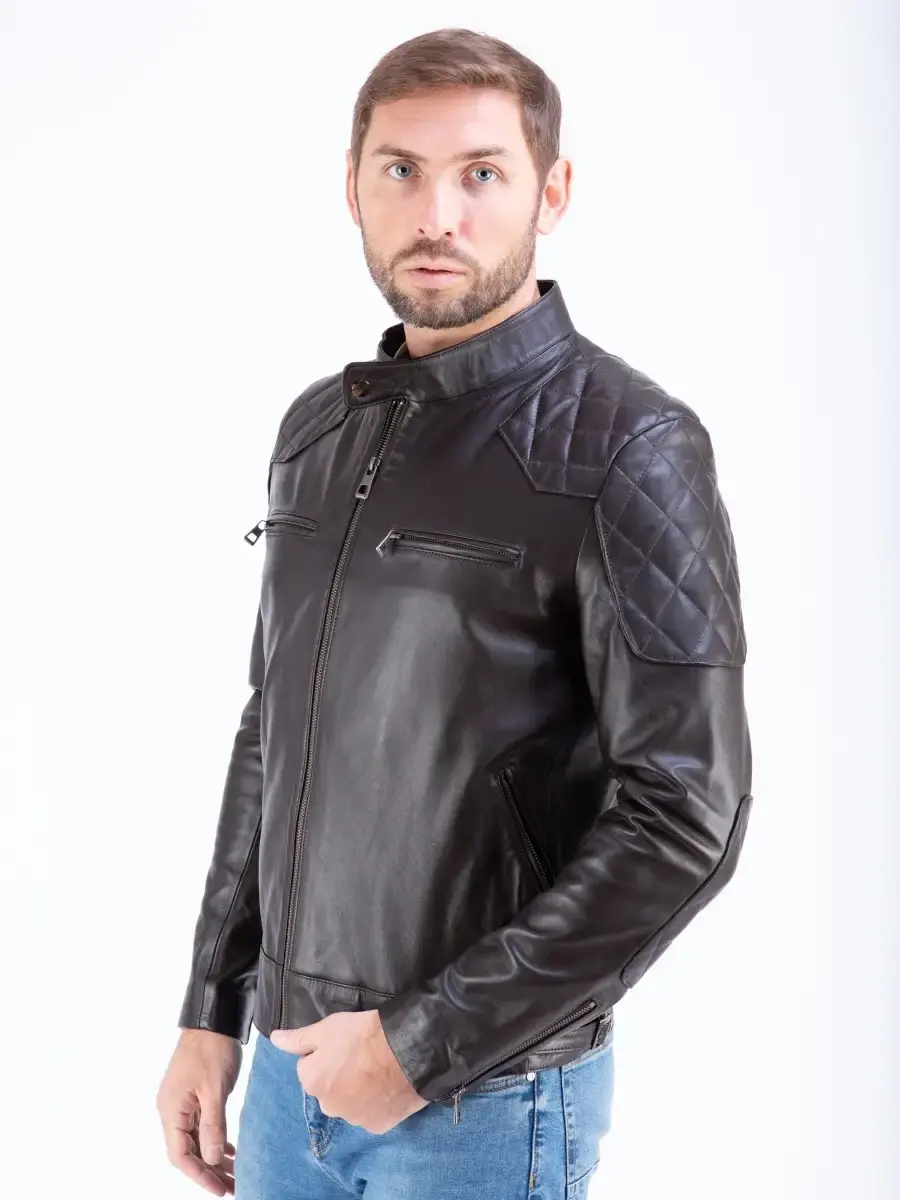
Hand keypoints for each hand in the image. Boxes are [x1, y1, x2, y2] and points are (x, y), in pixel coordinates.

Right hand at [156, 1029, 241, 1194]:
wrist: (214, 1019)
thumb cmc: (212, 1049)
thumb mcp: (215, 1089)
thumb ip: (213, 1125)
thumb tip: (211, 1159)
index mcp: (171, 1109)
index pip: (180, 1155)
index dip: (199, 1175)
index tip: (219, 1189)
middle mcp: (172, 1109)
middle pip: (187, 1151)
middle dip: (208, 1171)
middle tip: (231, 1187)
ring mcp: (182, 1103)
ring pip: (196, 1140)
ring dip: (212, 1158)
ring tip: (233, 1175)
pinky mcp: (194, 1096)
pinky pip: (201, 1126)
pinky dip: (214, 1140)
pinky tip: (228, 1150)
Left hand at [269, 1009, 428, 1133]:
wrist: (407, 1051)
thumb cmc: (364, 1034)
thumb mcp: (328, 1028)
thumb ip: (299, 1038)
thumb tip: (274, 1039)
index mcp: (312, 1081)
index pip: (308, 1068)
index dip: (325, 1054)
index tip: (342, 1045)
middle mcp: (328, 1106)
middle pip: (327, 1089)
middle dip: (338, 1076)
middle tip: (359, 1057)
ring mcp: (354, 1119)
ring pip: (348, 1103)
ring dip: (356, 1091)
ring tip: (376, 1070)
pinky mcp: (377, 1126)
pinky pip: (370, 1114)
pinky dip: (375, 1103)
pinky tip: (386, 1086)